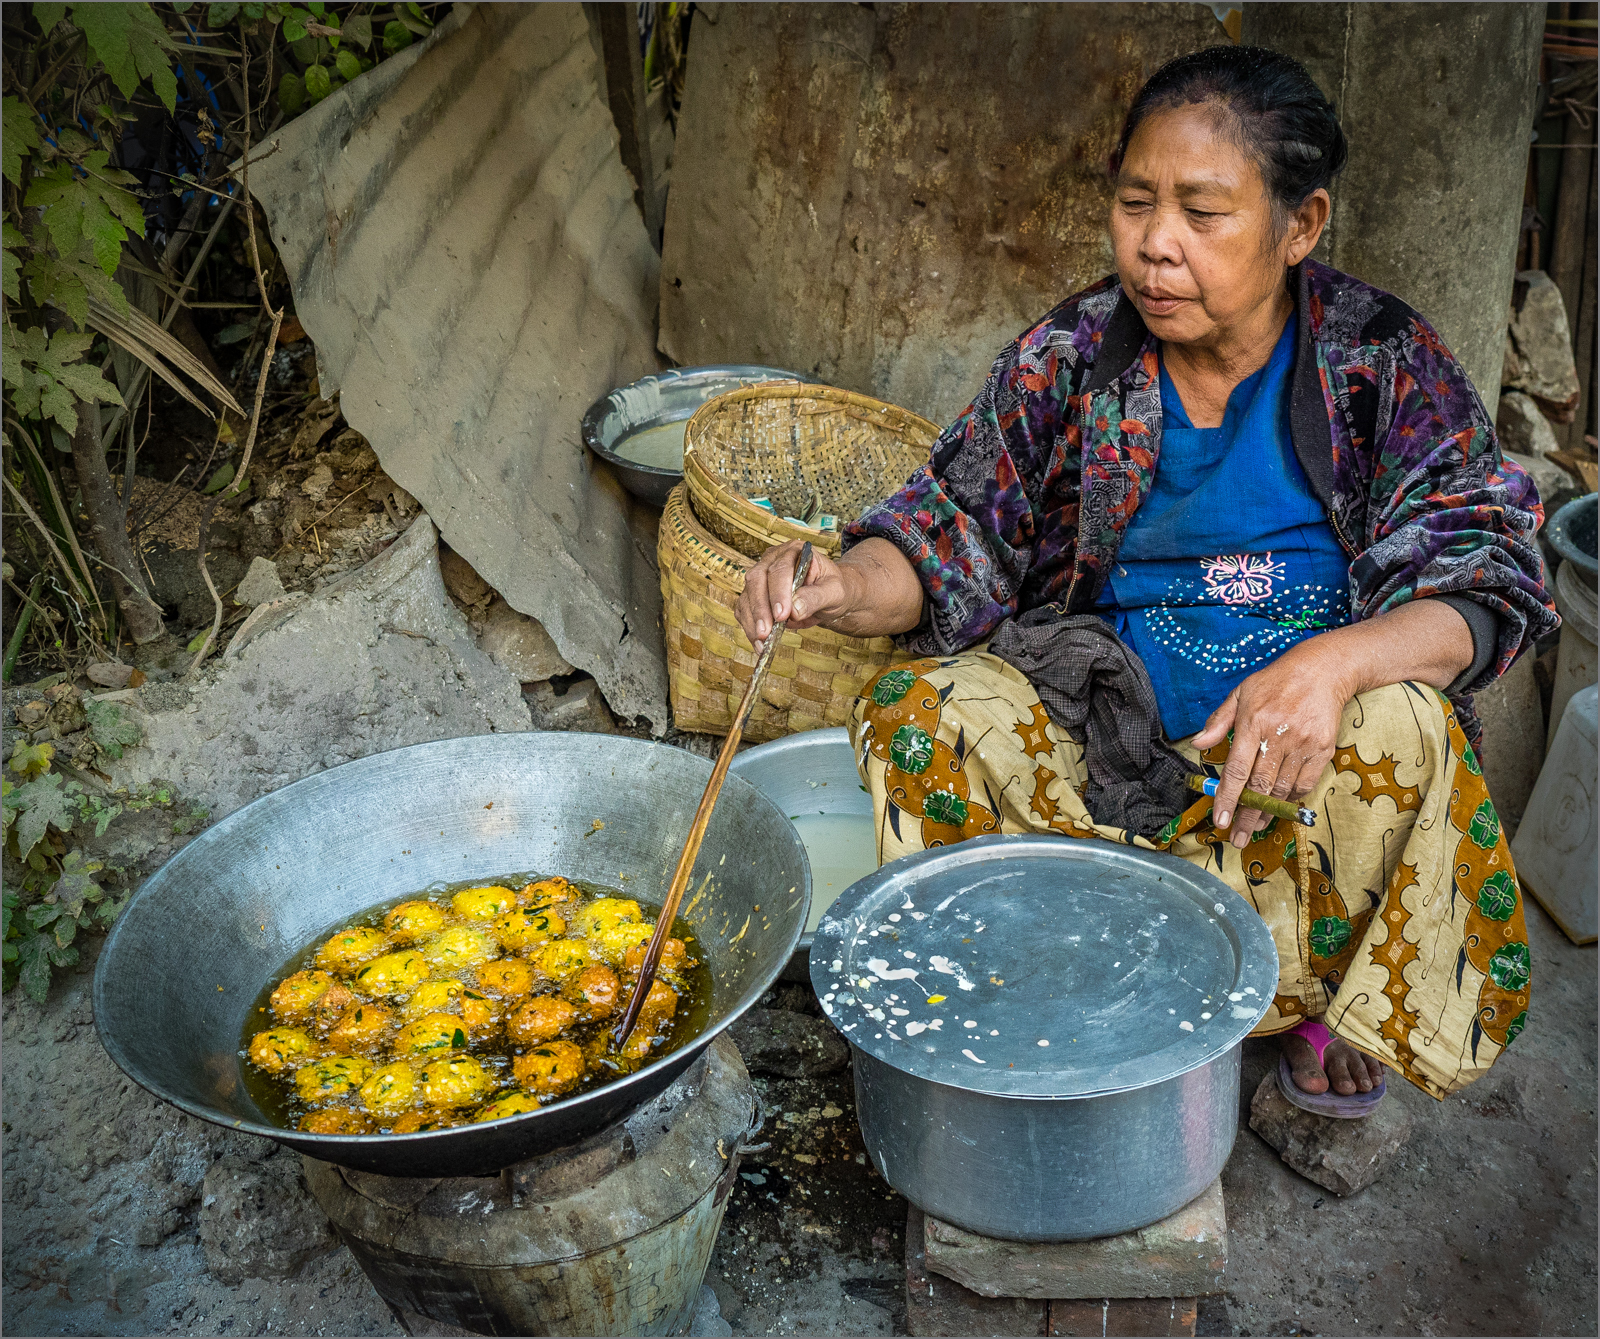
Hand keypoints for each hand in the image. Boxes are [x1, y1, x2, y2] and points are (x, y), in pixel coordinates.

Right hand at [734, 540, 855, 646]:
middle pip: (757, 580)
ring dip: (752, 621)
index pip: (780, 569)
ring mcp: (761, 577)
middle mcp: (773, 560)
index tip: (782, 615)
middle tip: (766, 632)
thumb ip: (816, 597)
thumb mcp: (834, 591)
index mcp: (794, 551)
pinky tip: (759, 643)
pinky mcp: (754, 595)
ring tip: (763, 643)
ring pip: (747, 596)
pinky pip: (745, 610)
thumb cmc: (833, 588)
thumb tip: (794, 610)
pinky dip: (749, 628)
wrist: (829, 596)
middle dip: (760, 608)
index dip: (778, 592)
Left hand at [1191, 635, 1354, 847]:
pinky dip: (1291, 799)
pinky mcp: (1322, 749)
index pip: (1237, 770)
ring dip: (1268, 813)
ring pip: (1282, 789)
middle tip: (1237, 838)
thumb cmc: (1275, 682)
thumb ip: (1218, 721)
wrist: (1321, 671)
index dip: (1228, 799)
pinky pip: (1305, 784)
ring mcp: (1302, 745)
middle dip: (1247, 817)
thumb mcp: (1240, 694)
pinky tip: (1279, 807)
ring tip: (1255, 828)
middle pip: (1260, 787)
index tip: (1220, 821)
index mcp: (1253, 723)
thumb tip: (1197, 745)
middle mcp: (1278, 736)